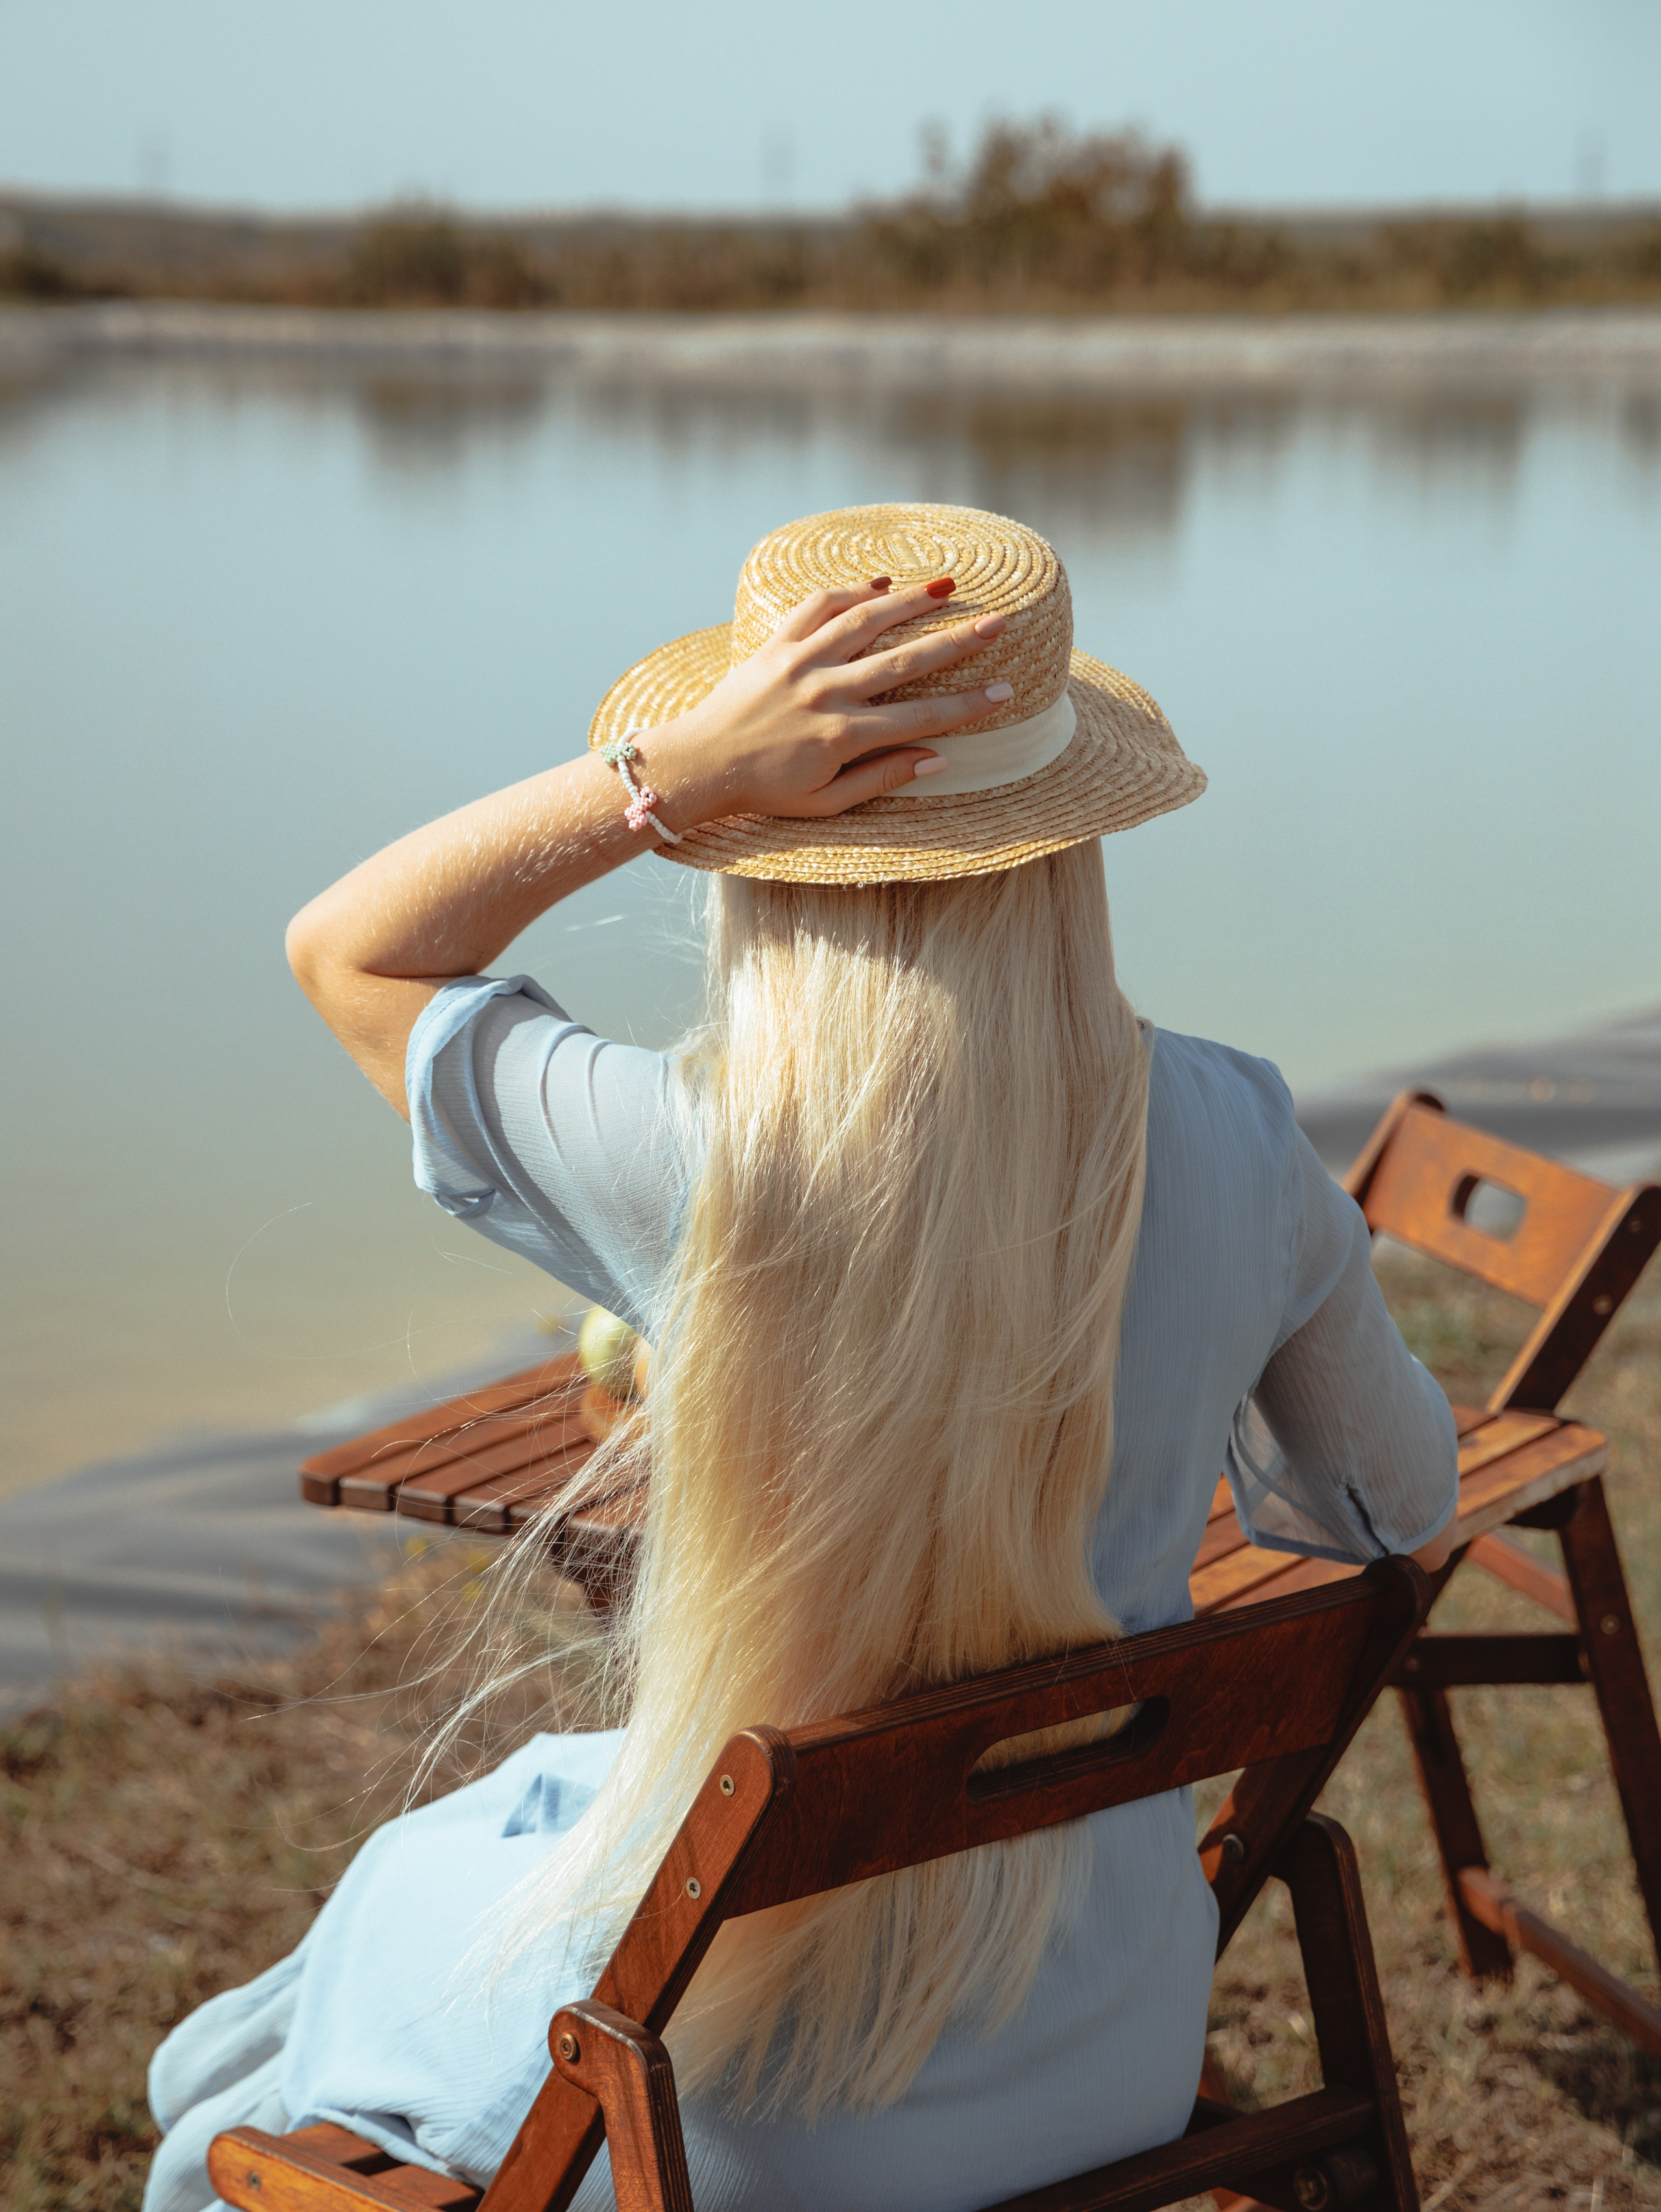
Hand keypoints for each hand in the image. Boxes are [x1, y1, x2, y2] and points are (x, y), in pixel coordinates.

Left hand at [641, 578, 1012, 824]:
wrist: (699, 765)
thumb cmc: (765, 791)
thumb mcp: (825, 803)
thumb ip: (882, 778)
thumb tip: (938, 758)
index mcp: (842, 736)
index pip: (922, 717)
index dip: (968, 706)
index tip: (1005, 691)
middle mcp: (825, 692)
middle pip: (904, 660)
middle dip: (957, 639)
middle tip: (998, 621)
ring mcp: (799, 662)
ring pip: (864, 619)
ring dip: (910, 600)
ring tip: (948, 587)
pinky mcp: (775, 645)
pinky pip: (818, 606)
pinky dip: (850, 591)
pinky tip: (881, 584)